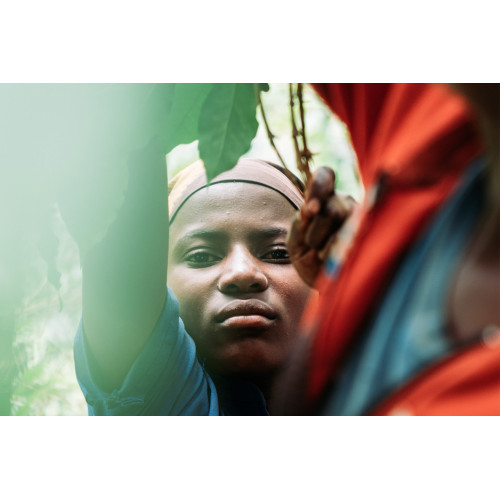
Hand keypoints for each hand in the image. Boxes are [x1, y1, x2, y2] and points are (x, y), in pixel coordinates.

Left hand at [287, 167, 355, 286]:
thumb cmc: (308, 258)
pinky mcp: (369, 234)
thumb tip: (308, 208)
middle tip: (312, 246)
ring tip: (322, 254)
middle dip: (315, 232)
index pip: (325, 176)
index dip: (319, 186)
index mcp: (324, 198)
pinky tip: (331, 261)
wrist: (323, 285)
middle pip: (330, 206)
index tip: (310, 209)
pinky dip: (334, 253)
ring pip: (341, 222)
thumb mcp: (295, 242)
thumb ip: (298, 223)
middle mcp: (344, 202)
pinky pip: (349, 239)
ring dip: (323, 244)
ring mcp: (360, 217)